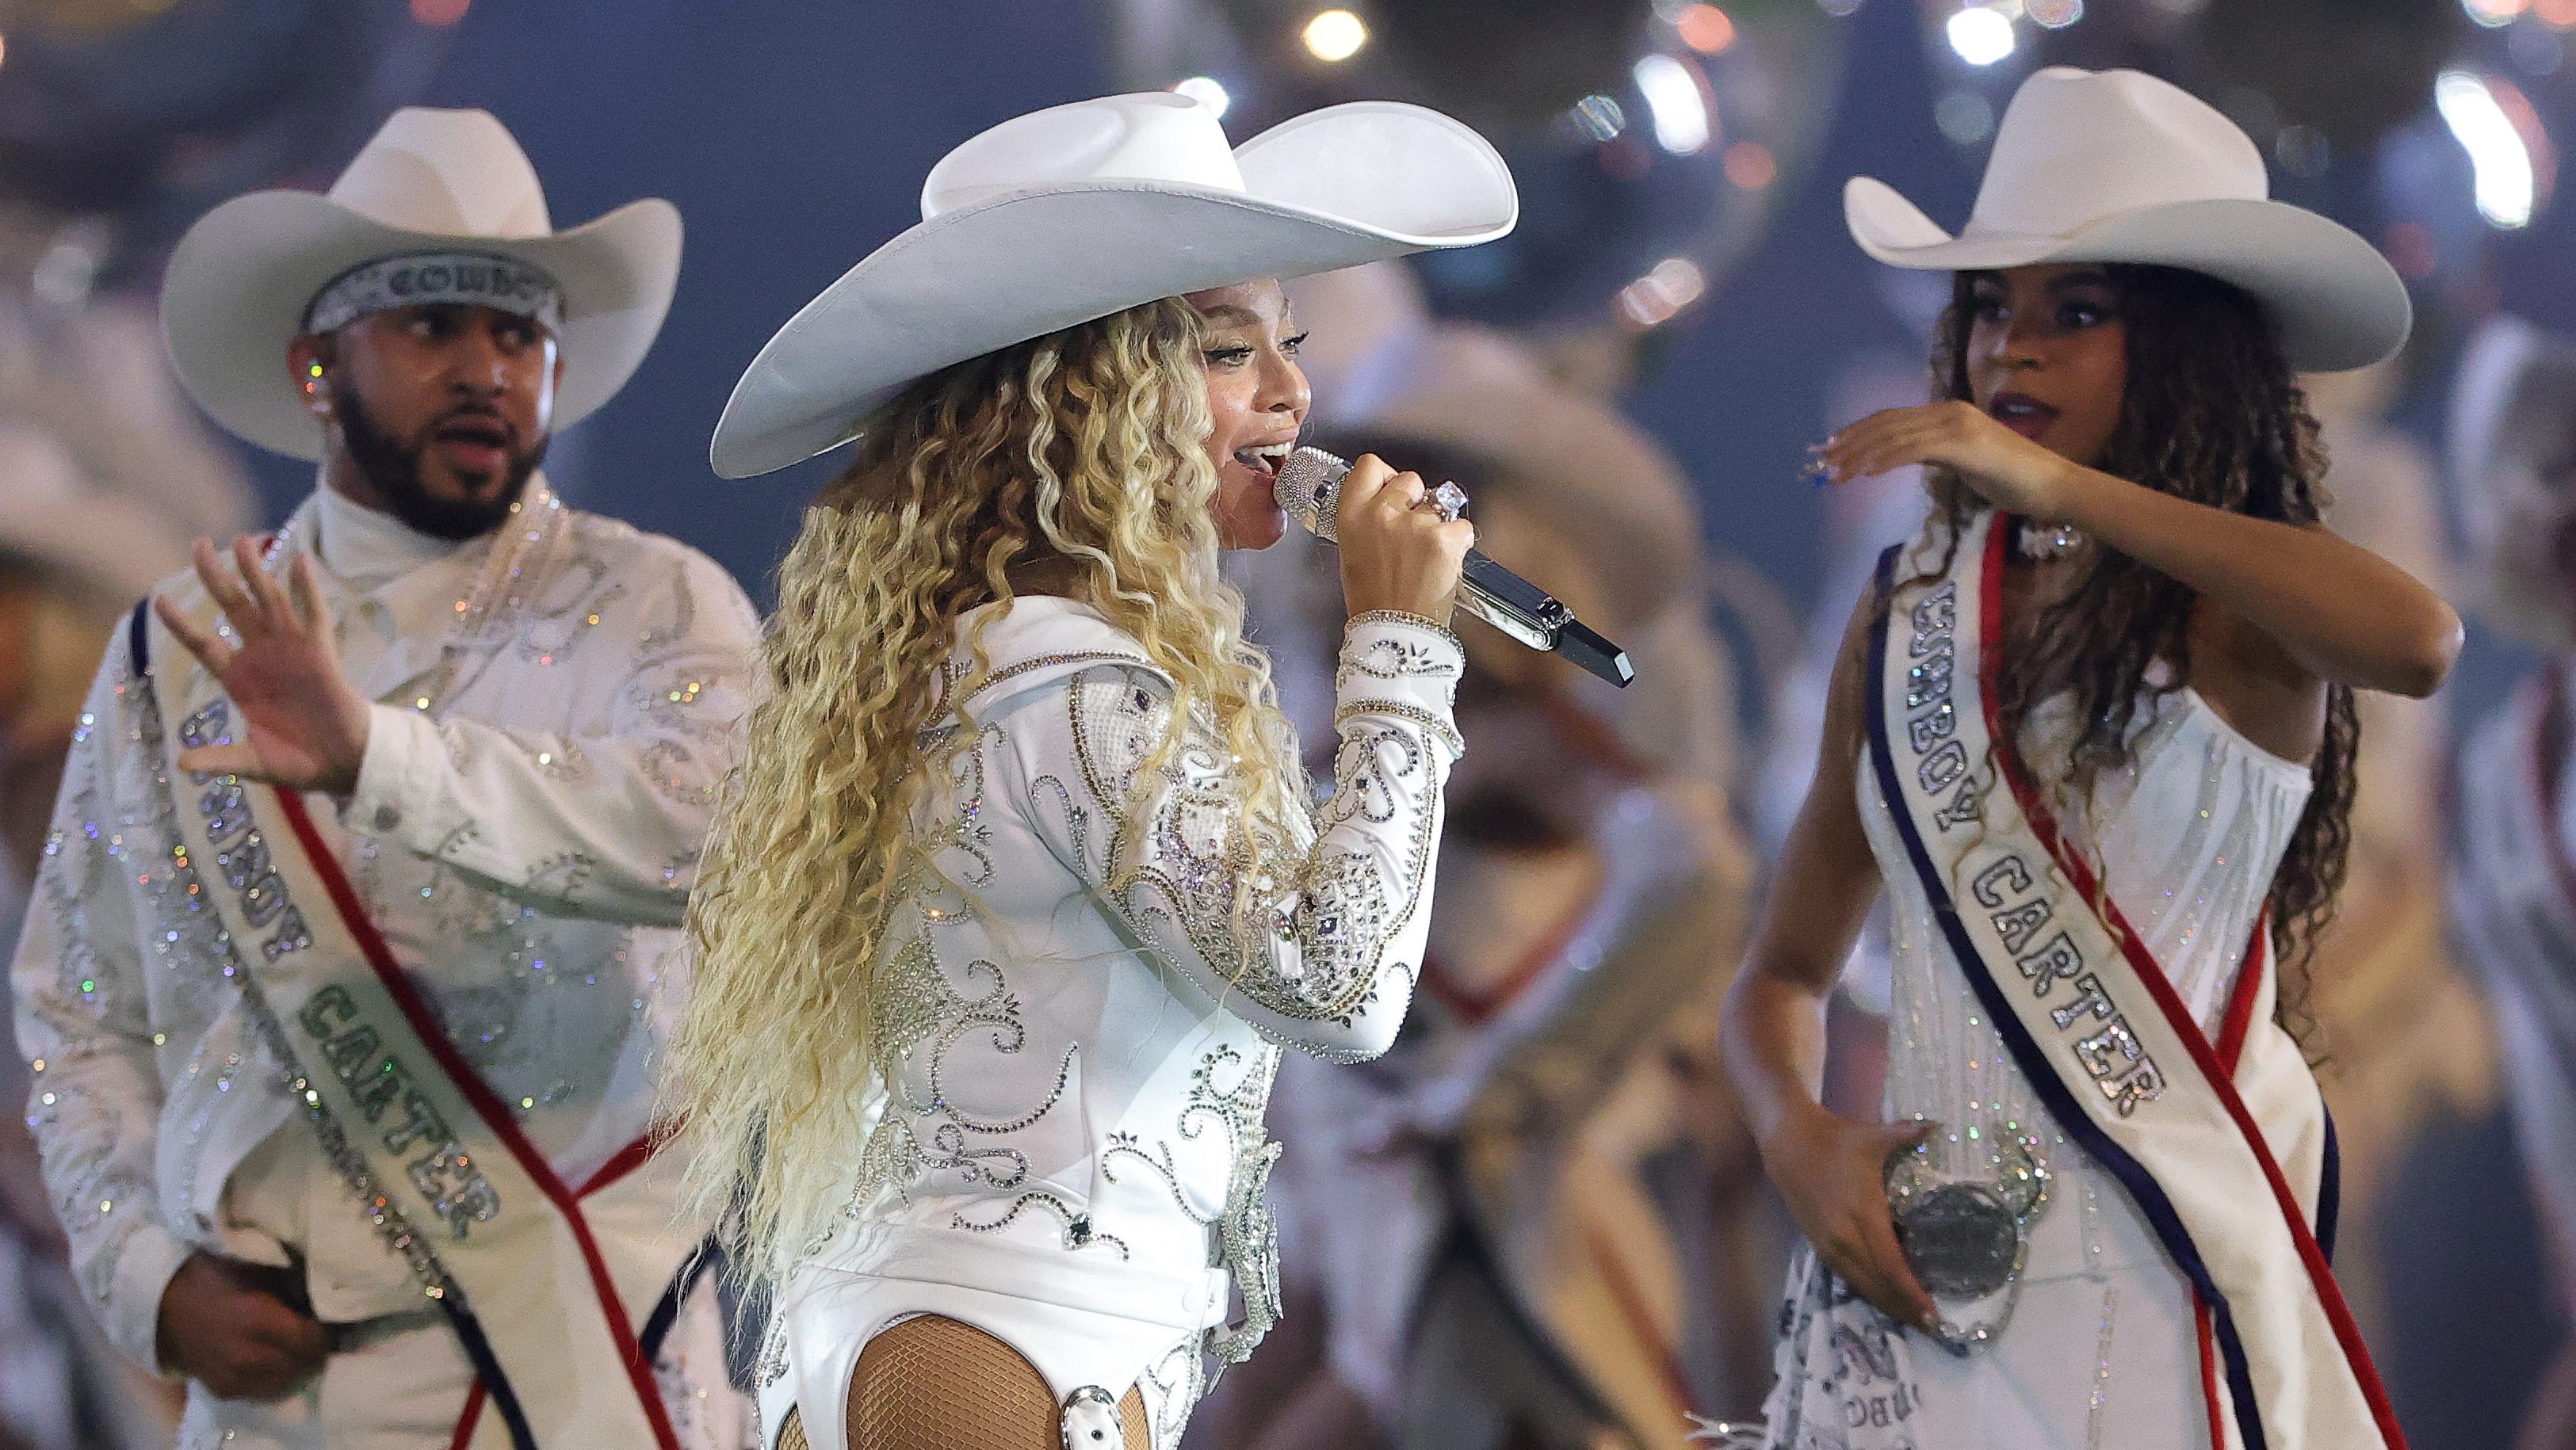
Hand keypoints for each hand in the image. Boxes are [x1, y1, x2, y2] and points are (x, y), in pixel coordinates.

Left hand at [154, 537, 372, 795]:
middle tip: (198, 544)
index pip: (203, 643)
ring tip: (242, 540)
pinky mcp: (320, 653)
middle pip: (233, 608)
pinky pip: (312, 615)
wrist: (344, 764)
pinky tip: (300, 560)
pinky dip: (307, 588)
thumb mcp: (252, 762)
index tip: (158, 599)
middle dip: (215, 576)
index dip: (181, 623)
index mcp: (239, 679)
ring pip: (269, 601)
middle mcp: (262, 656)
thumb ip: (219, 758)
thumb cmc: (299, 761)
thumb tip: (180, 765)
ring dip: (255, 571)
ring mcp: (291, 651)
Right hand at [156, 1251, 328, 1399]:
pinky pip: (262, 1392)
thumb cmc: (215, 1278)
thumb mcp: (257, 1272)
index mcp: (258, 1319)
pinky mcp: (221, 1390)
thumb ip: (291, 1289)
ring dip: (297, 1368)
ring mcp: (232, 1376)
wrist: (163, 1304)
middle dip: (314, 1352)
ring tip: (299, 1352)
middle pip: (302, 1364)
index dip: (326, 1334)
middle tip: (317, 1339)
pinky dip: (275, 1380)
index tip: (329, 1324)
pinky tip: (276, 1363)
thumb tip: (324, 1302)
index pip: (312, 1340)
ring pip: (285, 1382)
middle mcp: (247, 1354)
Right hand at [1334, 454, 1474, 624]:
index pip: (1370, 466)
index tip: (1390, 489)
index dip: (1385, 476)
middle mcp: (1382, 513)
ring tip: (1425, 559)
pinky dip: (1457, 543)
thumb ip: (1367, 519)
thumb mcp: (1352, 552)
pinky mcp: (1445, 538)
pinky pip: (1461, 526)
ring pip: (1437, 504)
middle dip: (1415, 500)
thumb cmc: (1373, 601)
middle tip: (1410, 534)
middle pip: (1409, 479)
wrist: (1395, 634)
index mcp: (1352, 515)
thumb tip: (1388, 501)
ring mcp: (1416, 524)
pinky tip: (1442, 564)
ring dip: (1436, 525)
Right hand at [1757, 1102, 1938, 1331]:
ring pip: (1860, 1284)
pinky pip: (1846, 1276)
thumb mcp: (1874, 1135)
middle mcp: (1845, 1235)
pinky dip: (1866, 1290)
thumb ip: (1908, 1134)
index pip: (1891, 1266)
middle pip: (1878, 1284)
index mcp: (1863, 1213)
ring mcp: (1829, 1243)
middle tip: (1930, 1325)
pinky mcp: (1817, 1243)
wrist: (1787, 1141)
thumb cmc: (1836, 1138)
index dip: (1912, 1293)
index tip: (1933, 1312)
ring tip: (1910, 1319)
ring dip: (1885, 1304)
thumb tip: (1940, 1126)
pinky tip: (1881, 1297)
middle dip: (1904, 1308)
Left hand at [1818, 401, 2080, 520]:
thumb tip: (1905, 456)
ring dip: (1861, 455)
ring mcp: (1957, 425)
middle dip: (1851, 444)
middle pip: (1887, 424)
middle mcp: (1949, 412)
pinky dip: (1887, 460)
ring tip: (1836, 473)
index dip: (1859, 432)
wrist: (2051, 485)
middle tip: (1823, 463)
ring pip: (1896, 436)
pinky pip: (1916, 449)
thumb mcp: (1963, 463)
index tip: (1832, 448)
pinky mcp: (1964, 445)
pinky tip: (1867, 473)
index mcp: (1948, 414)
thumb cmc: (2012, 480)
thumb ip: (1935, 454)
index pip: (1892, 419)